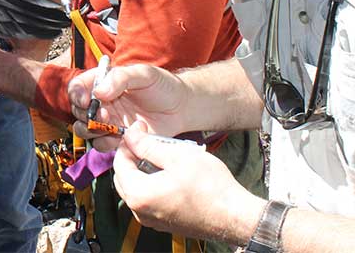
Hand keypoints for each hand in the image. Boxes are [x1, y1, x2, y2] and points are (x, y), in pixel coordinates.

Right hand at [68, 64, 188, 151]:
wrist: (181, 108)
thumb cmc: (164, 86)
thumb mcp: (144, 74)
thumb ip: (121, 78)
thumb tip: (99, 92)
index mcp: (103, 83)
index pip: (78, 87)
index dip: (77, 94)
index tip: (86, 100)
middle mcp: (102, 102)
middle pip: (78, 110)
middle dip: (86, 115)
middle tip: (104, 115)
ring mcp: (108, 121)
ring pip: (85, 129)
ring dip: (92, 130)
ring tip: (111, 127)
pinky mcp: (117, 138)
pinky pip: (101, 144)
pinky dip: (106, 143)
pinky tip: (122, 137)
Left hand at [113, 122, 264, 241]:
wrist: (235, 215)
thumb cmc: (211, 189)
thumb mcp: (177, 156)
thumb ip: (148, 145)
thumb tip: (131, 135)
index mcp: (139, 194)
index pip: (119, 163)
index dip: (128, 144)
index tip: (139, 132)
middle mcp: (140, 211)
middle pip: (124, 177)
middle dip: (134, 158)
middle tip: (150, 143)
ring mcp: (151, 220)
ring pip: (136, 189)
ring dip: (144, 171)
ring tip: (165, 157)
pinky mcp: (163, 223)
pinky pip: (149, 200)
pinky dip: (153, 185)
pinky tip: (171, 174)